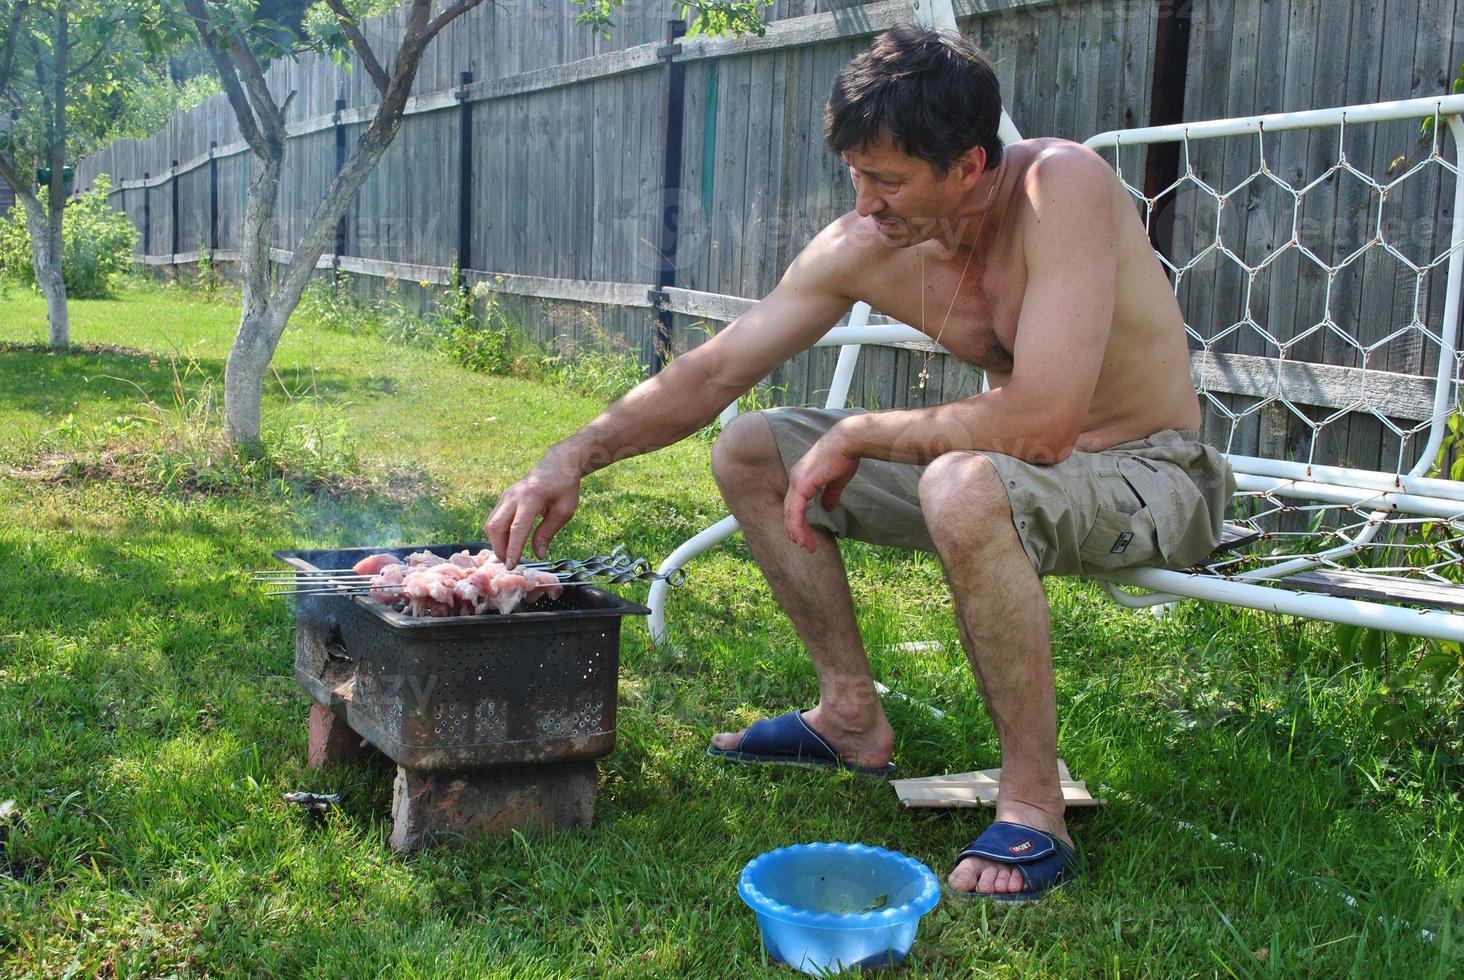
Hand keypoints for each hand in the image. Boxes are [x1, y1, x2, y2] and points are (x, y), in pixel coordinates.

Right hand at [484, 455, 580, 567]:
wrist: (558, 464)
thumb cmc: (565, 488)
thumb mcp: (564, 511)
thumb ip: (548, 532)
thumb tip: (538, 555)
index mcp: (531, 498)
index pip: (517, 528)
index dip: (513, 549)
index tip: (511, 566)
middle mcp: (513, 496)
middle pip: (496, 526)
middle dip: (500, 548)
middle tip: (510, 563)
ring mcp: (506, 495)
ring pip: (491, 523)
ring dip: (497, 542)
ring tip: (509, 555)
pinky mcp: (504, 498)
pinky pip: (494, 519)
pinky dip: (498, 534)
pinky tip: (507, 543)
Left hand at [783, 426, 859, 552]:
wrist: (848, 442)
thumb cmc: (845, 456)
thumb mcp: (836, 480)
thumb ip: (830, 494)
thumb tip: (828, 507)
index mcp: (802, 477)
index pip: (795, 502)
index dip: (797, 519)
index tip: (804, 534)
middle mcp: (796, 479)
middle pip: (789, 509)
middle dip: (795, 528)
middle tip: (802, 544)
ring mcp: (797, 482)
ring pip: (790, 513)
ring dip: (797, 532)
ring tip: (805, 546)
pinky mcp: (803, 485)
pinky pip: (796, 511)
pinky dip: (798, 526)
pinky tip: (802, 538)